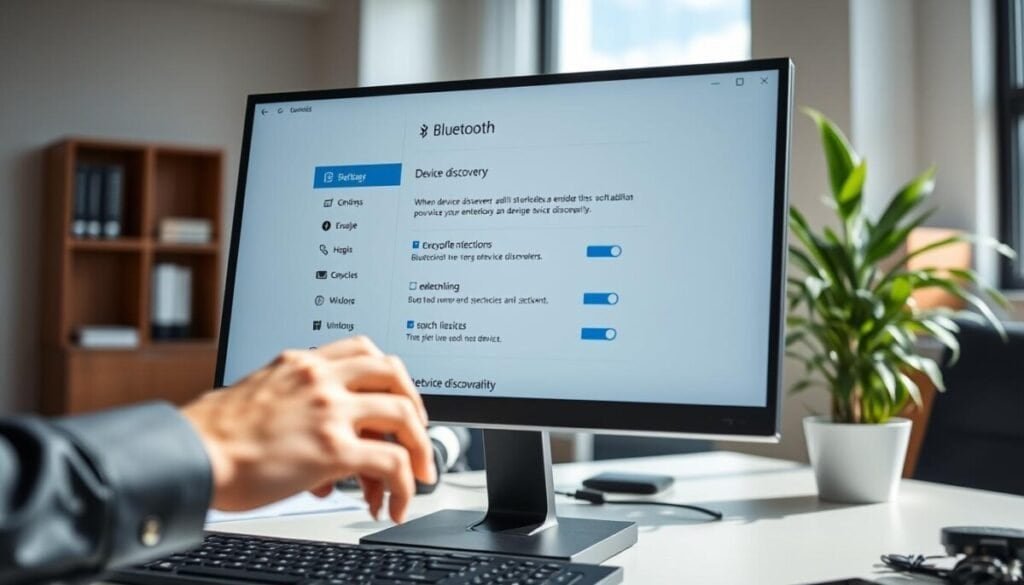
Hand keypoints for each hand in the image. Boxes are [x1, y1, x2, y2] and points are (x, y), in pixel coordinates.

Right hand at [181, 336, 434, 522]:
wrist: (191, 455)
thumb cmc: (211, 435)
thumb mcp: (257, 393)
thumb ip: (292, 400)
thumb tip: (312, 437)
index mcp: (301, 363)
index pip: (362, 349)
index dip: (388, 375)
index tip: (395, 398)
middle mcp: (320, 379)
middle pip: (394, 373)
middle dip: (414, 405)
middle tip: (416, 435)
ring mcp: (330, 411)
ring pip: (403, 415)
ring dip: (418, 449)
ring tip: (416, 476)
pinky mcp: (333, 448)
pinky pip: (391, 462)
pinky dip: (403, 485)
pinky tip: (394, 502)